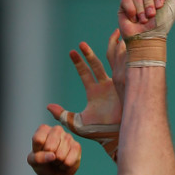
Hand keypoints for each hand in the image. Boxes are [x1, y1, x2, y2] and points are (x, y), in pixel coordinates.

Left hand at [27, 124, 80, 174]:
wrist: (55, 174)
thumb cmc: (42, 164)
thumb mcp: (33, 162)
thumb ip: (37, 158)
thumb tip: (53, 156)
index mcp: (43, 129)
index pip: (38, 140)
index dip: (38, 151)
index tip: (39, 152)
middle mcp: (57, 130)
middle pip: (50, 147)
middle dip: (48, 158)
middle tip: (50, 158)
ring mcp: (68, 137)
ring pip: (60, 156)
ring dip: (57, 163)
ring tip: (57, 160)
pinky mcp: (77, 146)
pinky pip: (68, 161)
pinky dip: (64, 166)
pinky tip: (64, 162)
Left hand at [47, 31, 123, 160]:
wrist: (116, 136)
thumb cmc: (97, 132)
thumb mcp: (76, 123)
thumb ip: (62, 115)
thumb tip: (48, 106)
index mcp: (94, 92)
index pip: (85, 73)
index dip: (79, 62)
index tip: (71, 52)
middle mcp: (105, 86)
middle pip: (96, 65)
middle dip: (88, 54)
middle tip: (81, 44)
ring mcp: (116, 86)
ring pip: (111, 64)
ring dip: (107, 51)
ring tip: (103, 38)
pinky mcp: (126, 87)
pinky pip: (123, 69)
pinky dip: (122, 57)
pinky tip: (121, 46)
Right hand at [118, 0, 174, 40]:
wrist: (148, 38)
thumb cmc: (162, 24)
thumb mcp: (174, 5)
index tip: (160, 7)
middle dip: (149, 3)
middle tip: (152, 15)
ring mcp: (135, 0)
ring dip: (141, 9)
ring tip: (144, 20)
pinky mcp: (124, 6)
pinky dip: (132, 10)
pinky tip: (134, 19)